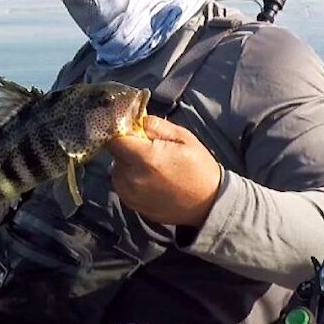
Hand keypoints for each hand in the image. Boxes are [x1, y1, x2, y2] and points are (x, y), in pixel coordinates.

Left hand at [105, 115, 221, 227]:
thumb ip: (157, 125)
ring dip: (128, 164)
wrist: (208, 204)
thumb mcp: (184, 138)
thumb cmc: (199, 169)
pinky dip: (130, 179)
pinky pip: (122, 184)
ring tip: (151, 166)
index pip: (115, 139)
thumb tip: (137, 119)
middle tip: (148, 149)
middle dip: (127, 148)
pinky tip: (150, 179)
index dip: (120, 131)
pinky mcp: (131, 205)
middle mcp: (132, 178)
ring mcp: (130, 194)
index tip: (131, 129)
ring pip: (117, 170)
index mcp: (146, 158)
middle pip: (116, 155)